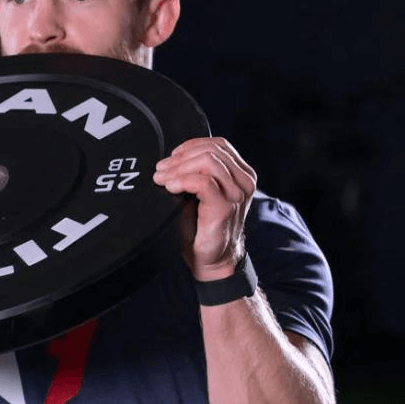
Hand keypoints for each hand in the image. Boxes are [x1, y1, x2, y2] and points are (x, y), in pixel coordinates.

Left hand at [152, 137, 255, 280]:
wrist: (212, 259)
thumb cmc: (203, 226)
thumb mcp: (202, 193)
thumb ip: (197, 172)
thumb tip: (169, 158)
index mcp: (242, 174)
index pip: (219, 144)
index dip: (191, 145)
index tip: (171, 157)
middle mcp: (244, 181)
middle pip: (211, 151)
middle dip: (180, 158)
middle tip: (160, 170)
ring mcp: (237, 194)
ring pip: (208, 162)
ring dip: (178, 168)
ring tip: (162, 179)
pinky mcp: (225, 208)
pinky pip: (203, 182)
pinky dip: (183, 180)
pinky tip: (170, 187)